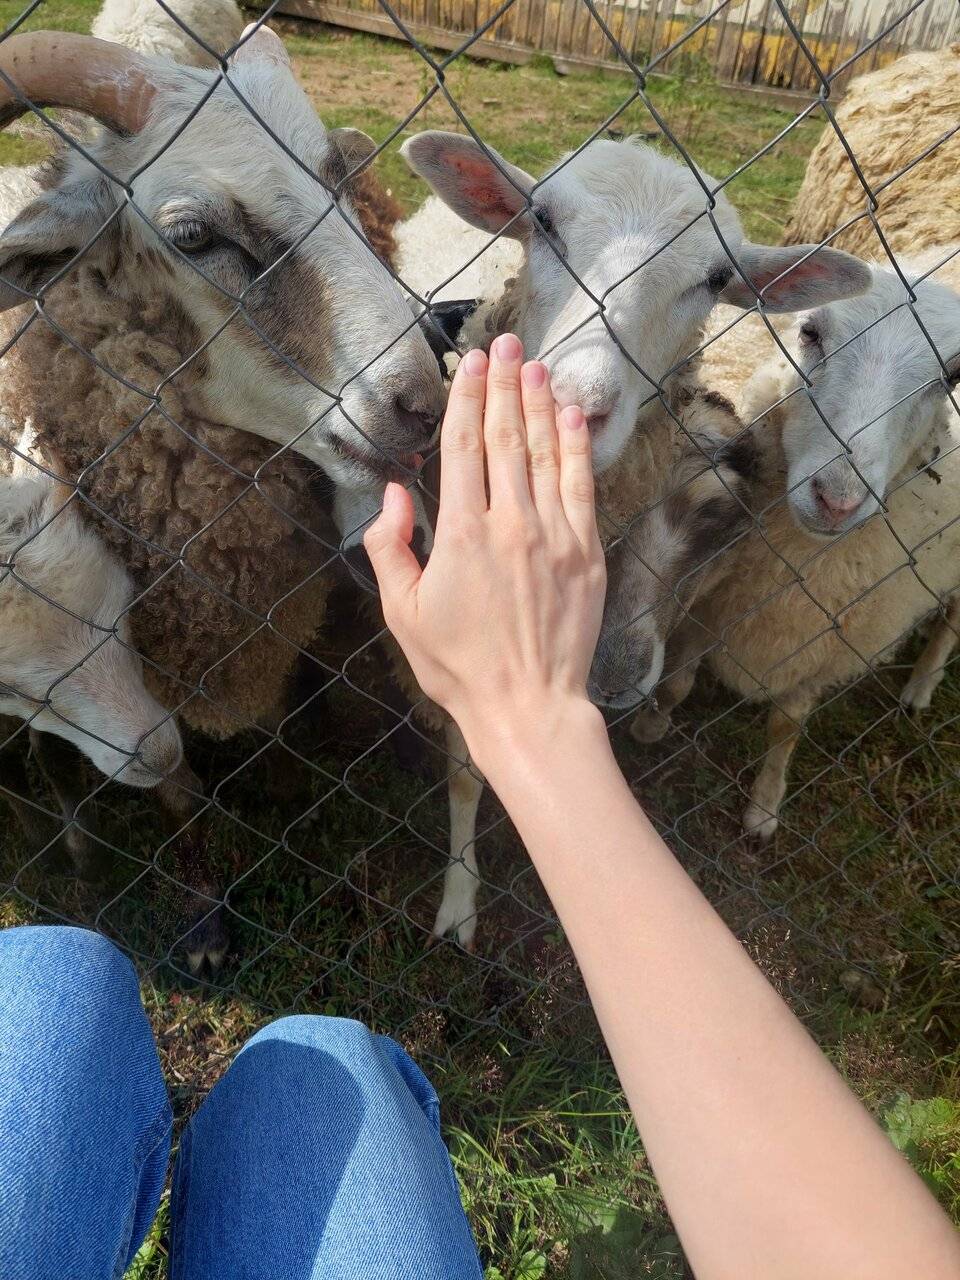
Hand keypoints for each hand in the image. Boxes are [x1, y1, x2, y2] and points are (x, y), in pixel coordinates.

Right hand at [364, 333, 605, 763]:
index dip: (468, 399)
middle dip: (505, 385)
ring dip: (539, 404)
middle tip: (506, 342)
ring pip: (546, 453)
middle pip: (507, 437)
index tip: (471, 364)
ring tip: (536, 365)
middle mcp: (510, 524)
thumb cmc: (459, 666)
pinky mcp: (586, 553)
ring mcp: (555, 536)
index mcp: (461, 534)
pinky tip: (570, 416)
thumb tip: (393, 494)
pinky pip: (582, 486)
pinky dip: (576, 447)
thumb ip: (389, 548)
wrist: (528, 705)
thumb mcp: (402, 614)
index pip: (464, 447)